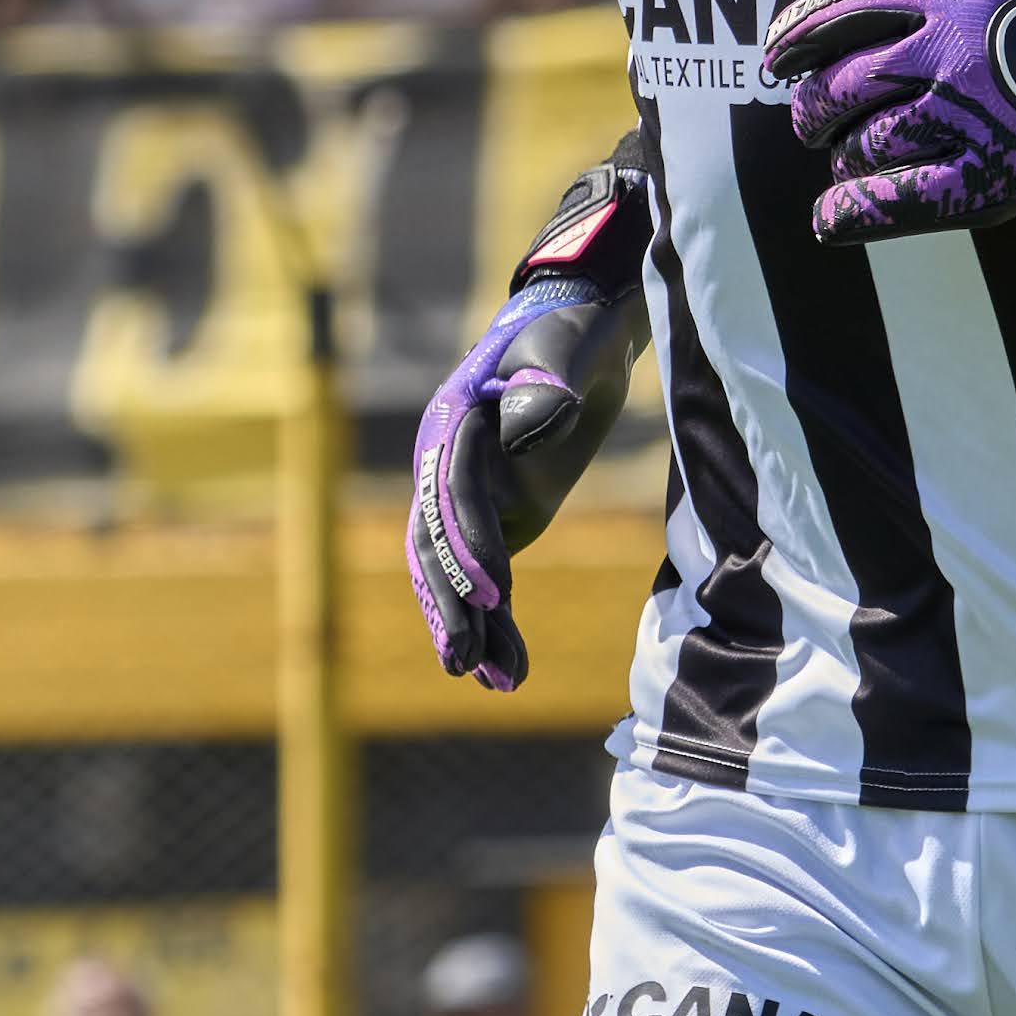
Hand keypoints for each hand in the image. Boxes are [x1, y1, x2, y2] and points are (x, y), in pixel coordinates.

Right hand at [407, 156, 651, 688]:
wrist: (579, 336)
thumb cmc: (570, 333)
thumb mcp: (565, 348)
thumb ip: (545, 382)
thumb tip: (525, 426)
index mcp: (452, 422)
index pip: (453, 493)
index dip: (471, 542)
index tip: (498, 592)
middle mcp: (444, 466)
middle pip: (437, 544)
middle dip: (453, 603)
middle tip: (467, 660)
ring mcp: (466, 498)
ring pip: (452, 573)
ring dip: (469, 627)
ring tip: (490, 682)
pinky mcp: (495, 519)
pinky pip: (486, 577)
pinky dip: (494, 624)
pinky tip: (506, 670)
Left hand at [762, 0, 1015, 243]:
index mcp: (951, 5)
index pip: (848, 11)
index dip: (797, 34)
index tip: (773, 55)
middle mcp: (949, 58)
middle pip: (844, 83)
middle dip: (812, 107)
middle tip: (810, 120)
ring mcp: (967, 123)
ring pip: (865, 143)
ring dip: (840, 158)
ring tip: (841, 162)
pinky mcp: (987, 181)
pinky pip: (899, 200)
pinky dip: (853, 212)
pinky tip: (828, 220)